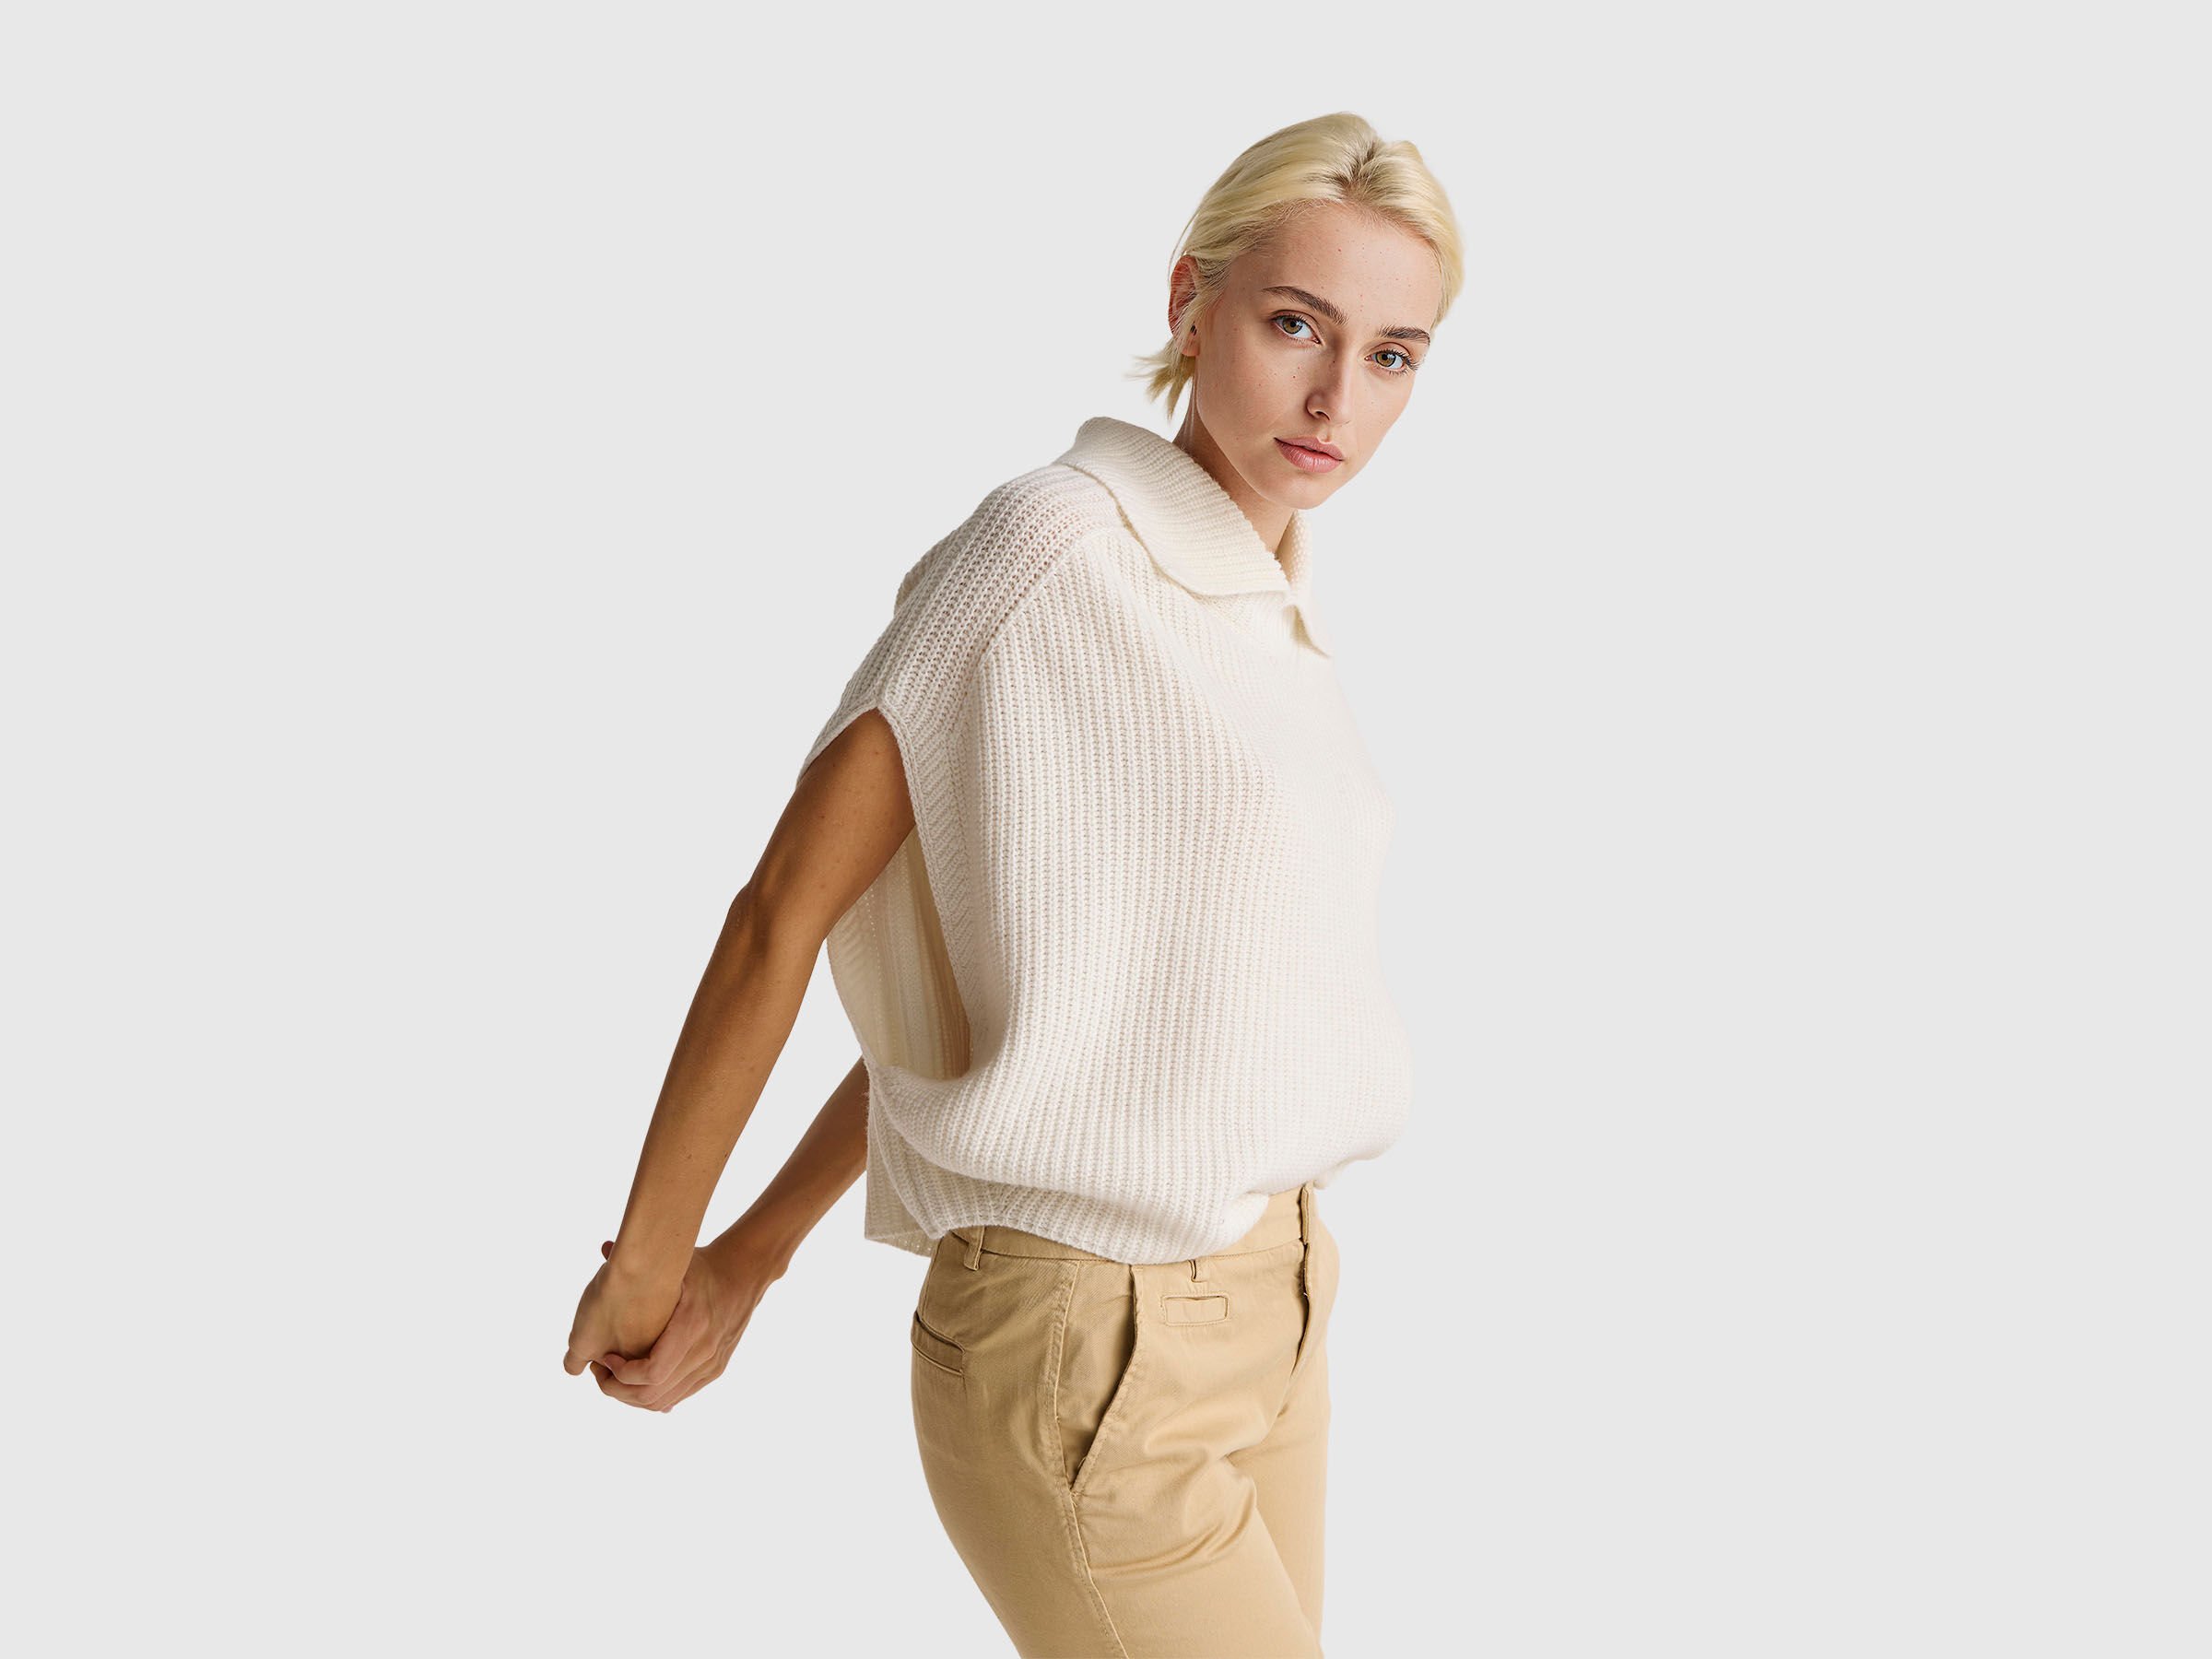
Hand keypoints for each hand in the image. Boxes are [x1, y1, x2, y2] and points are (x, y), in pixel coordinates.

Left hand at [569, 1235, 774, 1411]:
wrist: (743, 1277)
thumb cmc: (702, 1268)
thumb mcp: (676, 1263)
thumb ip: (641, 1259)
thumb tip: (604, 1247)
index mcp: (692, 1327)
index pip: (651, 1372)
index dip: (620, 1374)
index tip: (604, 1358)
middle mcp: (704, 1352)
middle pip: (652, 1395)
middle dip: (618, 1389)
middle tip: (601, 1372)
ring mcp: (711, 1365)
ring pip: (662, 1402)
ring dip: (632, 1396)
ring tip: (615, 1376)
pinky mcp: (714, 1371)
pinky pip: (677, 1396)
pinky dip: (652, 1396)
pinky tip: (636, 1381)